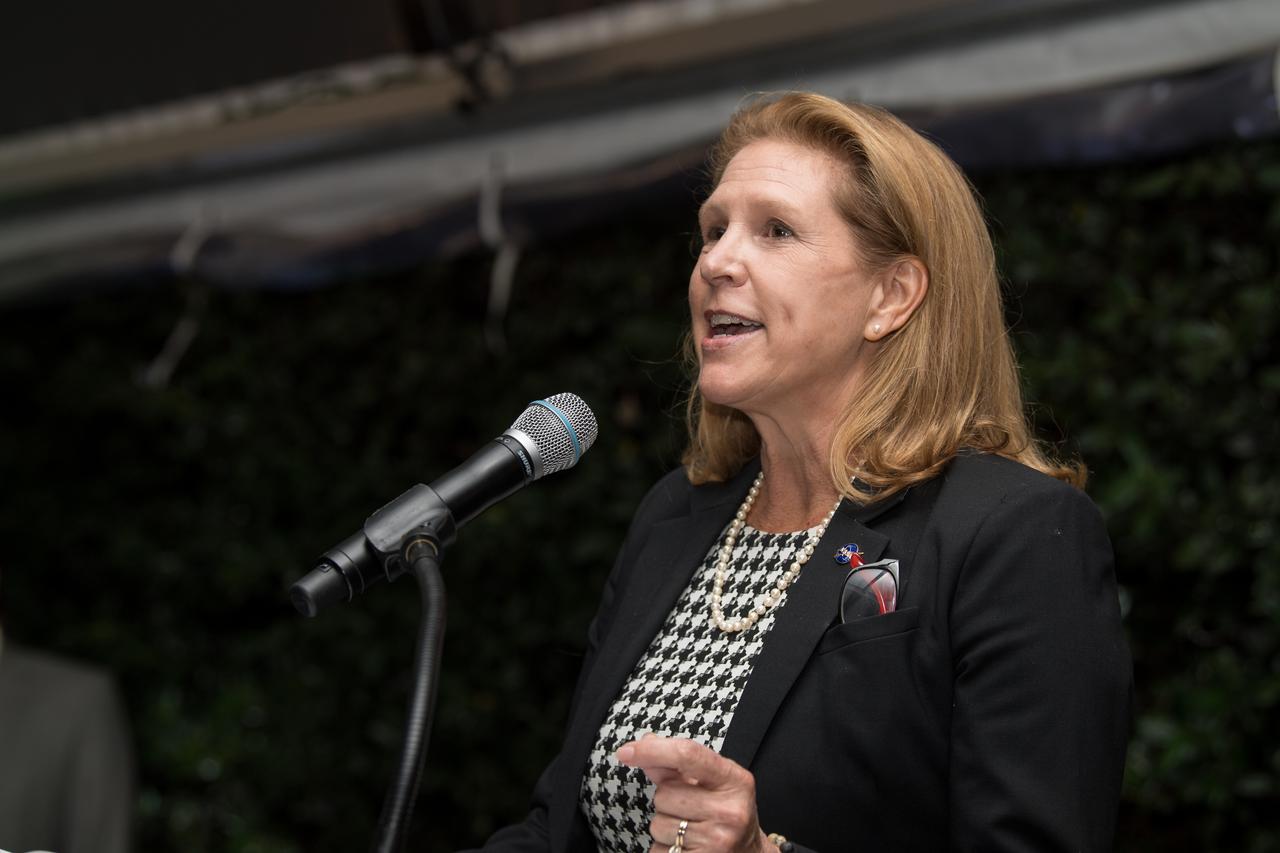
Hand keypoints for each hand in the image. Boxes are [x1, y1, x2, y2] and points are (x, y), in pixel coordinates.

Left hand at [617, 734, 772, 852]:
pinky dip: (664, 849)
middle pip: (664, 794)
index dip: (652, 751)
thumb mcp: (714, 782)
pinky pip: (657, 851)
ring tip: (689, 829)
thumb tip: (644, 745)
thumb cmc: (728, 812)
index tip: (626, 751)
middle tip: (689, 809)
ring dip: (665, 826)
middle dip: (667, 800)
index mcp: (734, 781)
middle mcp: (729, 811)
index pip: (687, 755)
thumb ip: (678, 764)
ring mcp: (716, 842)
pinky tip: (685, 846)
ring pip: (657, 825)